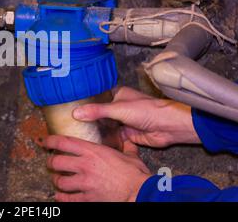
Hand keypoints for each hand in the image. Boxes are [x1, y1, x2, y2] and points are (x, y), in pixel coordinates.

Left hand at [44, 135, 150, 201]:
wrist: (139, 193)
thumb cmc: (135, 174)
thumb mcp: (130, 156)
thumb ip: (126, 147)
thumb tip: (128, 140)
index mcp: (92, 151)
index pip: (63, 142)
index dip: (51, 140)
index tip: (46, 141)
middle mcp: (85, 165)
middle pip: (56, 162)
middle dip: (51, 163)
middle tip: (52, 163)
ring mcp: (84, 183)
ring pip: (60, 181)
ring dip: (57, 181)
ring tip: (58, 180)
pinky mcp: (87, 198)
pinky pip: (68, 199)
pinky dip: (61, 197)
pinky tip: (60, 196)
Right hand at [73, 86, 200, 147]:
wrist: (168, 127)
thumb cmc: (146, 111)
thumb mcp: (118, 109)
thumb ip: (97, 111)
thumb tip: (75, 113)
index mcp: (117, 94)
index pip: (97, 97)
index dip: (85, 102)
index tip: (69, 107)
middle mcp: (119, 107)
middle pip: (99, 113)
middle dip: (88, 118)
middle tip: (69, 124)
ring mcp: (122, 121)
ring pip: (105, 126)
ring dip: (95, 130)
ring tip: (76, 134)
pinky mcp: (127, 135)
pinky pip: (112, 137)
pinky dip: (104, 140)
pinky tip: (91, 143)